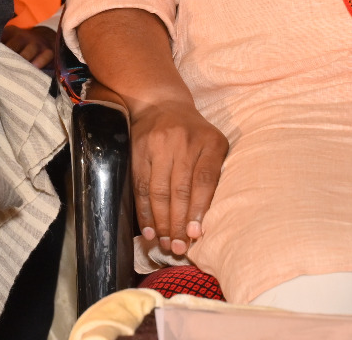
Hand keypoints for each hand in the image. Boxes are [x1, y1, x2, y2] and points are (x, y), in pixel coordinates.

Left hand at [2, 24, 57, 69]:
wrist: (44, 37)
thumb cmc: (20, 44)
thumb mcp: (9, 40)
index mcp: (10, 32)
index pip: (1, 39)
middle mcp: (23, 35)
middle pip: (15, 45)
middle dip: (8, 58)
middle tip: (0, 70)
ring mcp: (36, 42)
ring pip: (29, 50)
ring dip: (23, 62)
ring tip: (16, 73)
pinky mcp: (48, 50)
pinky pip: (45, 55)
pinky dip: (40, 62)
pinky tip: (34, 69)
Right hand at [128, 97, 227, 257]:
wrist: (160, 103)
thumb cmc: (193, 134)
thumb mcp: (212, 145)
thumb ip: (213, 175)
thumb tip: (205, 221)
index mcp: (210, 142)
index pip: (205, 179)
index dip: (199, 209)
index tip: (196, 234)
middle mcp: (184, 142)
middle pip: (180, 189)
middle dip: (179, 223)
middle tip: (179, 248)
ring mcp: (159, 145)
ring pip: (159, 191)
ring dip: (161, 222)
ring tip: (166, 243)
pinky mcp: (138, 150)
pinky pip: (141, 187)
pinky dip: (144, 212)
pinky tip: (149, 230)